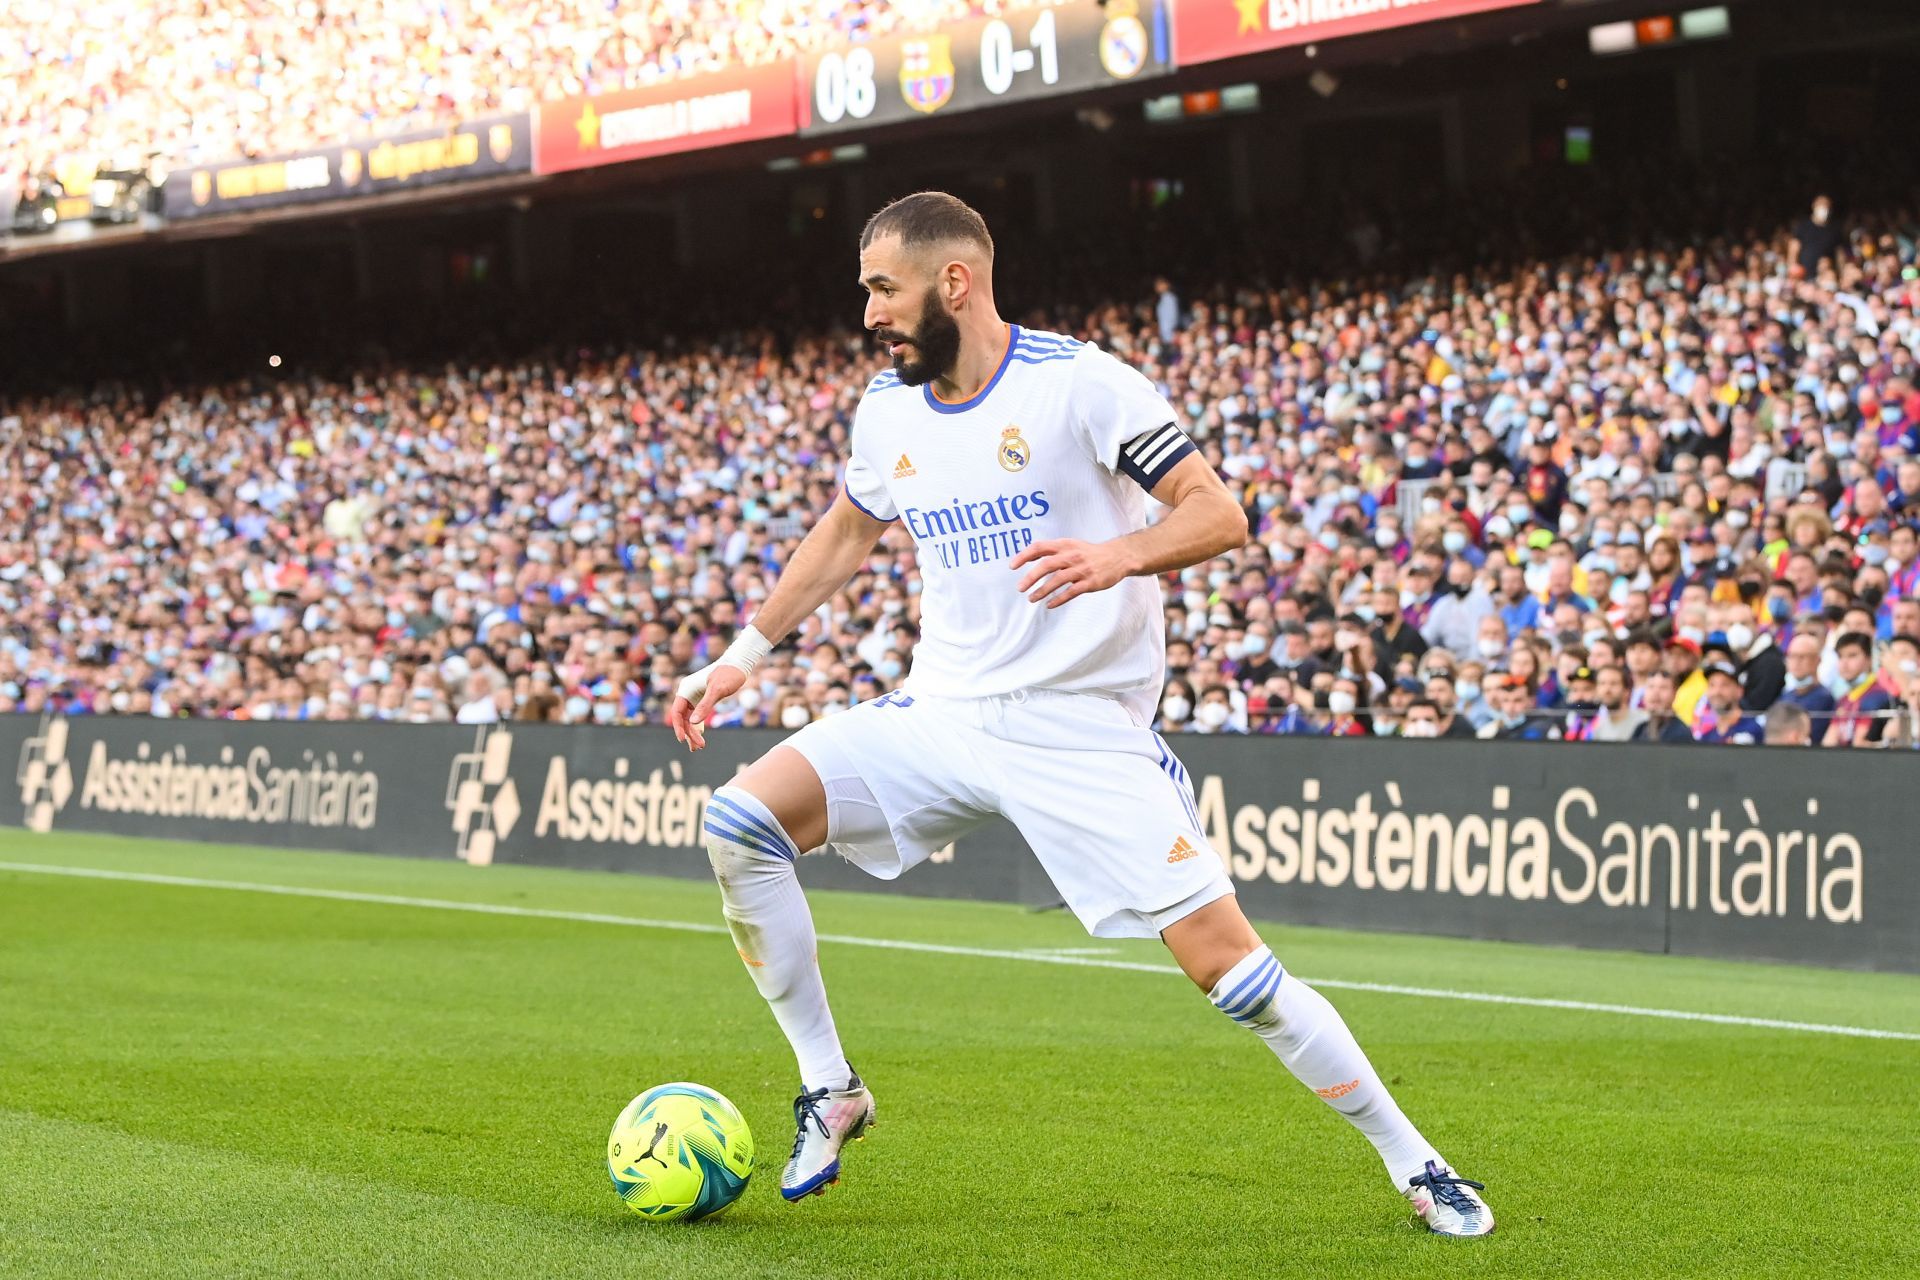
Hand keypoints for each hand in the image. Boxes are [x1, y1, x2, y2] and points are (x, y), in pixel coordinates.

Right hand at [668, 661, 745, 751]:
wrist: (739, 665)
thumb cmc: (728, 674)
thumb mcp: (717, 690)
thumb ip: (705, 706)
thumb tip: (693, 722)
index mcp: (686, 689)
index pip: (677, 711)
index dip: (678, 726)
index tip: (682, 739)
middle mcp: (688, 693)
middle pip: (684, 718)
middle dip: (690, 733)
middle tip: (699, 747)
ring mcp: (695, 697)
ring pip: (690, 719)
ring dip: (693, 732)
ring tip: (698, 747)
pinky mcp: (704, 699)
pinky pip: (697, 716)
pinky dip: (699, 726)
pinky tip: (701, 736)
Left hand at [1010, 538, 1132, 607]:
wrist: (1117, 557)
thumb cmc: (1089, 553)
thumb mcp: (1071, 545)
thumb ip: (1051, 551)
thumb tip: (1027, 556)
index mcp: (1064, 545)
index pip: (1040, 547)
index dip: (1024, 556)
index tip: (1012, 566)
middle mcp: (1071, 555)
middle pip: (1046, 565)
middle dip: (1031, 577)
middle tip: (1020, 588)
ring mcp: (1081, 569)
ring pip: (1057, 580)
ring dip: (1042, 591)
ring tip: (1031, 599)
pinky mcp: (1090, 582)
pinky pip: (1071, 592)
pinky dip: (1058, 599)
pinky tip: (1049, 604)